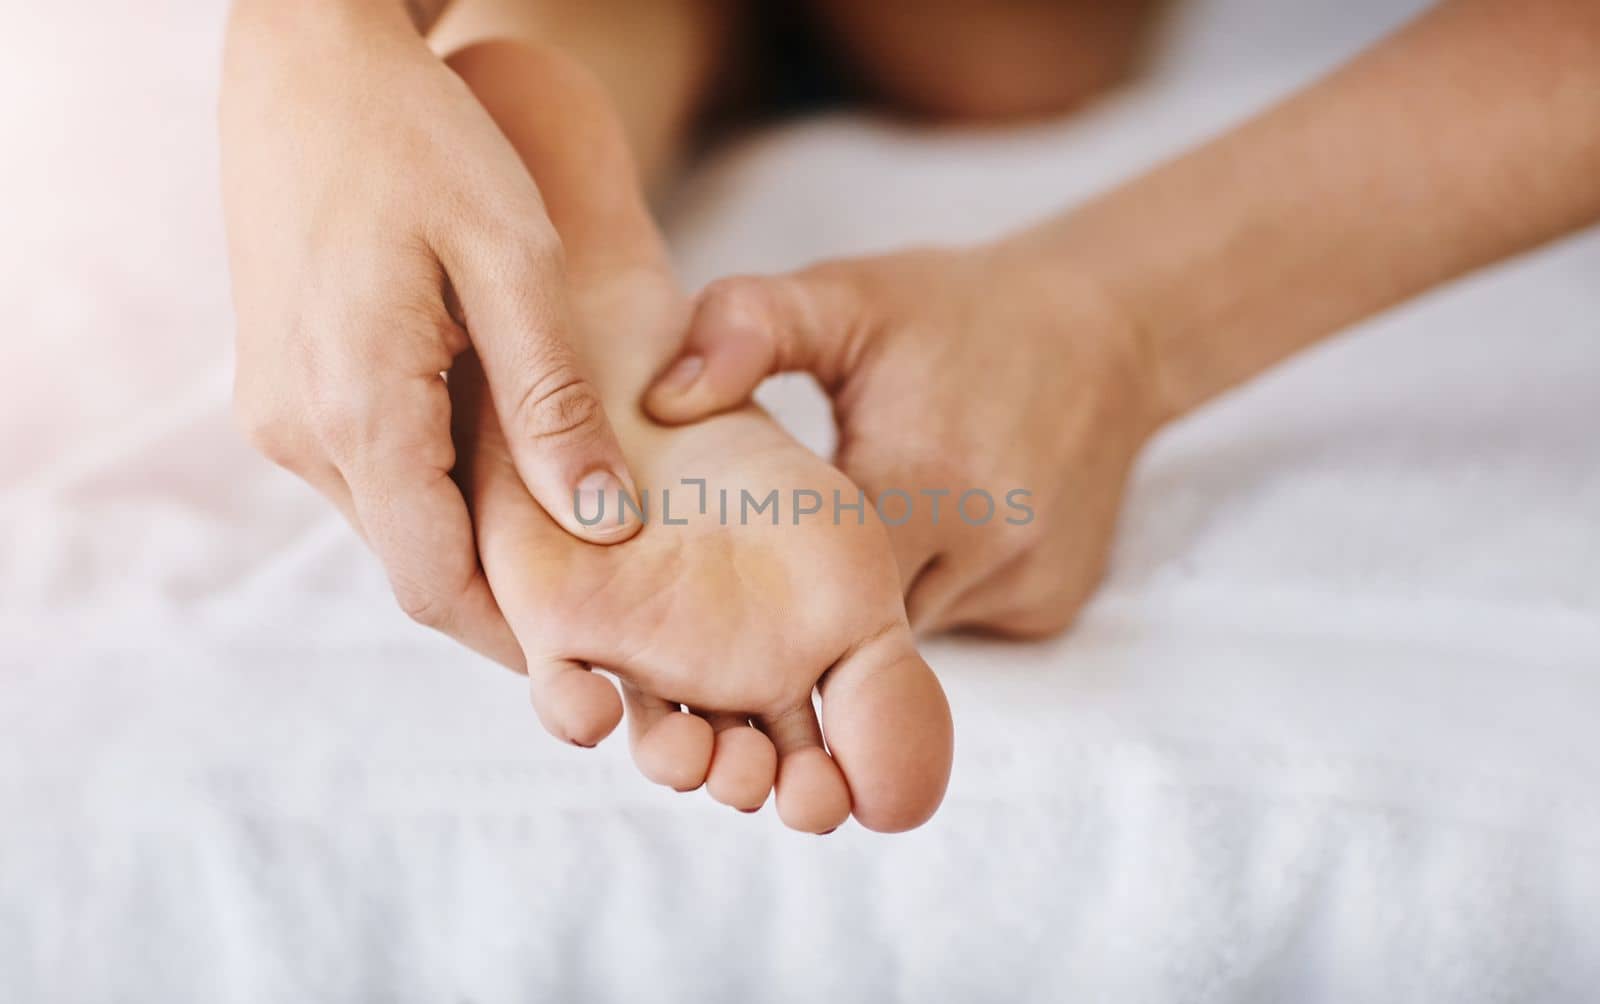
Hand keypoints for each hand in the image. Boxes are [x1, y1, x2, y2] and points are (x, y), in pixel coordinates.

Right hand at [220, 2, 638, 666]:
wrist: (307, 57)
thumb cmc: (422, 138)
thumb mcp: (513, 261)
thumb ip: (555, 401)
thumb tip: (603, 525)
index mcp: (357, 411)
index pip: (436, 586)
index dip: (521, 639)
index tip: (604, 665)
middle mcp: (299, 431)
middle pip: (413, 565)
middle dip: (506, 602)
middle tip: (609, 624)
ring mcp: (280, 410)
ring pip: (392, 520)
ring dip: (472, 544)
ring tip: (578, 551)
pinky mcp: (282, 383)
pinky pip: (370, 469)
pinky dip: (437, 489)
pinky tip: (509, 472)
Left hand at [645, 245, 1161, 636]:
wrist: (1109, 329)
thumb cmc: (959, 311)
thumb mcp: (847, 295)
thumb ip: (745, 326)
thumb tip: (661, 398)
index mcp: (921, 475)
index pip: (806, 578)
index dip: (746, 586)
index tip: (698, 573)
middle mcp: (983, 547)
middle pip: (854, 626)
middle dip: (798, 613)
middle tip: (739, 583)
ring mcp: (1023, 585)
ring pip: (904, 634)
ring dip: (859, 610)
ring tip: (812, 565)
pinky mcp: (1050, 605)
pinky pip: (957, 623)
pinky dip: (921, 594)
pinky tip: (912, 543)